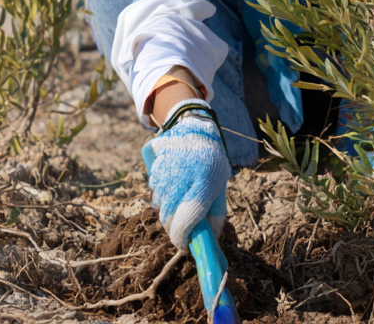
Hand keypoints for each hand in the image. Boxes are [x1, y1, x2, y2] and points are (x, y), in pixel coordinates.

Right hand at [144, 99, 231, 250]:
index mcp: (205, 181)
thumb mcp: (220, 185)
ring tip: (181, 193)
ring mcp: (165, 168)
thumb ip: (215, 214)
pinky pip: (154, 189)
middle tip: (184, 224)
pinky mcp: (153, 163)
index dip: (182, 238)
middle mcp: (183, 175)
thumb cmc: (211, 162)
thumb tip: (207, 241)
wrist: (193, 128)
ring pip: (160, 204)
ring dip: (169, 207)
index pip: (188, 219)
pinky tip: (172, 180)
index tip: (184, 245)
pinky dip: (162, 192)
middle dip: (175, 226)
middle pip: (170, 216)